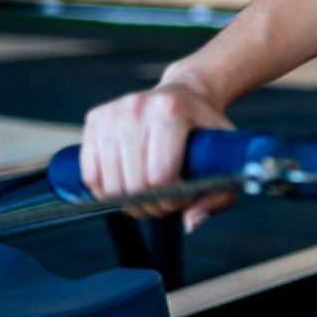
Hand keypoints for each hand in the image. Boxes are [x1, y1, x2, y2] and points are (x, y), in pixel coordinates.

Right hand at [81, 73, 235, 230]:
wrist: (183, 94)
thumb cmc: (205, 130)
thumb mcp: (225, 157)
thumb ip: (218, 195)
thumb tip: (190, 222)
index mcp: (171, 111)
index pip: (160, 176)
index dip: (172, 200)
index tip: (185, 198)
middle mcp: (137, 108)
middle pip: (134, 185)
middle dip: (152, 205)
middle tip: (166, 202)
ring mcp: (112, 112)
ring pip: (110, 184)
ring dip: (129, 203)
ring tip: (148, 196)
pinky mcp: (94, 119)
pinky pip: (90, 174)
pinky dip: (105, 193)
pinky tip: (125, 191)